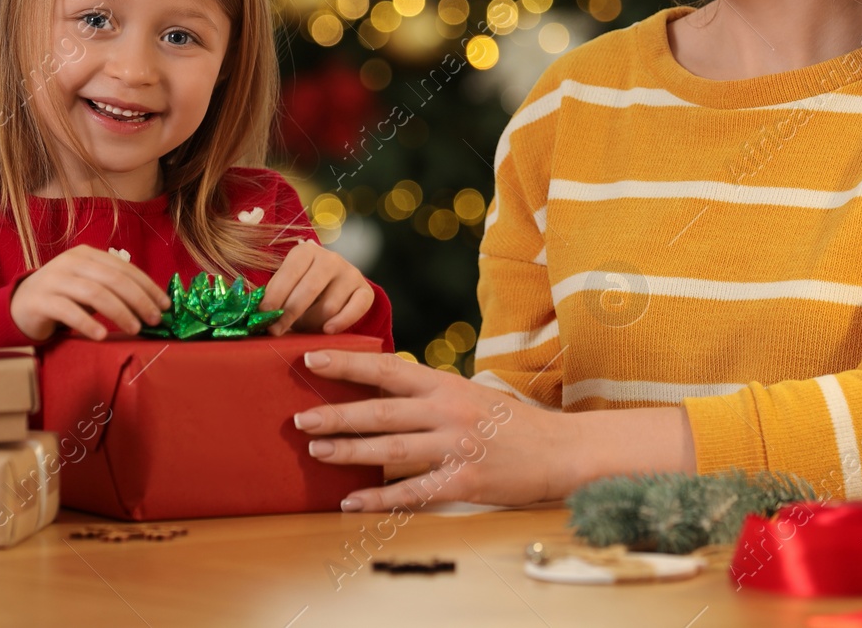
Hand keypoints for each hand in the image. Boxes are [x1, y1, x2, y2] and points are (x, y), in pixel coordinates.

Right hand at [9, 244, 169, 340]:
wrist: (21, 305)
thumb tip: (153, 304)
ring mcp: (54, 279)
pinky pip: (69, 311)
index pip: (124, 268)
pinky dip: (88, 323)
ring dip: (120, 312)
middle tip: (155, 320)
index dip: (148, 286)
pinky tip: (102, 335)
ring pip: (95, 293)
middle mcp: (71, 262)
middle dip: (139, 300)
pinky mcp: (41, 300)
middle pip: (113, 279)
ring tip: (135, 328)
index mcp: (87, 254)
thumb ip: (114, 288)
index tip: (165, 305)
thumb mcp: (90, 285)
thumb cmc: (64, 296)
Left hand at [260, 240, 374, 335]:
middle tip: (276, 330)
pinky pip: (355, 310)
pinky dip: (341, 322)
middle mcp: (331, 258)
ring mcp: (351, 273)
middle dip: (289, 313)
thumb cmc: (301, 289)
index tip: (263, 315)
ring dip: (312, 322)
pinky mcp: (366, 291)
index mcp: (306, 251)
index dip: (275, 295)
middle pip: (309, 289)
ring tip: (302, 326)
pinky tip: (327, 330)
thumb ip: (274, 296)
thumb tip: (256, 315)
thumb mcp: (287, 286)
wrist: (335, 287)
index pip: (289, 272)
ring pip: (329, 306)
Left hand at [289, 351, 577, 511]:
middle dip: (336, 414)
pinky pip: (412, 492)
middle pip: (380, 411)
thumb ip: (430, 393)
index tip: (312, 359)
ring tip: (316, 451)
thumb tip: (383, 387)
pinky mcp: (464, 481)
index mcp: (445, 385)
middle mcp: (447, 411)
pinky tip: (351, 502)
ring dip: (349, 451)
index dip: (347, 364)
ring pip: (390, 449)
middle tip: (300, 418)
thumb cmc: (512, 421)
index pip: (387, 369)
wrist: (561, 450)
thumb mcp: (470, 393)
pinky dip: (379, 498)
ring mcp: (455, 447)